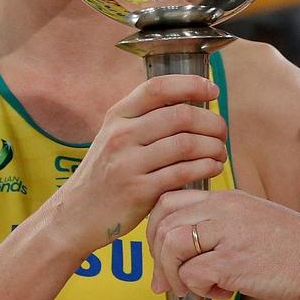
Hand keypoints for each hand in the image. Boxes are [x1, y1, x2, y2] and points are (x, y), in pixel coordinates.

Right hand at [49, 75, 227, 255]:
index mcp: (118, 116)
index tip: (213, 90)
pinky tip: (212, 168)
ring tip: (220, 153)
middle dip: (212, 122)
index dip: (191, 84)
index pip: (158, 88)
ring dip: (213, 147)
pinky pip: (183, 172)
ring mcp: (128, 163)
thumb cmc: (107, 172)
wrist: (76, 215)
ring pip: (186, 144)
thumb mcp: (116, 137)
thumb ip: (146, 119)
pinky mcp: (138, 191)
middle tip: (222, 132)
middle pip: (181, 115)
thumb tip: (193, 100)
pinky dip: (206, 167)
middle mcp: (121, 135)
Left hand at [147, 189, 299, 299]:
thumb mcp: (252, 224)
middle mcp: (223, 209)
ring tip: (196, 288)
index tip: (165, 254)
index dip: (157, 228)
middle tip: (171, 279)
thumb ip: (217, 233)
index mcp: (227, 198)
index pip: (169, 200)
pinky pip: (193, 275)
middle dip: (158, 255)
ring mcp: (227, 232)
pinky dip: (201, 290)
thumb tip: (172, 269)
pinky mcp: (233, 260)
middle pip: (162, 220)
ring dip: (175, 274)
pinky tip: (225, 292)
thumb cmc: (295, 250)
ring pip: (170, 245)